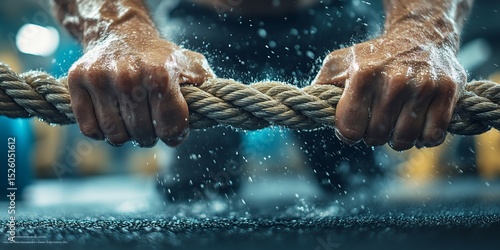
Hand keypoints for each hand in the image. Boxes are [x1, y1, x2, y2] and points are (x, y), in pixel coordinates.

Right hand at [68, 29, 213, 146]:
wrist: (121, 33)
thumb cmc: (160, 57)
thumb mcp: (191, 65)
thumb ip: (206, 87)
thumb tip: (216, 108)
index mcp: (160, 75)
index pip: (170, 129)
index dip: (175, 135)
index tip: (174, 131)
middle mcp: (128, 77)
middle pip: (143, 135)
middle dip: (152, 135)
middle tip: (153, 124)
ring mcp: (99, 80)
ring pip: (115, 136)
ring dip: (127, 136)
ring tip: (133, 122)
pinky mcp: (76, 82)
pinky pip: (90, 129)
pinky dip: (101, 132)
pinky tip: (112, 119)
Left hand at [313, 29, 465, 150]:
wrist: (421, 36)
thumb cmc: (374, 56)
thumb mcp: (340, 63)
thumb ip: (321, 86)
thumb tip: (307, 108)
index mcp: (363, 75)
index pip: (350, 129)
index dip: (349, 134)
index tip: (353, 127)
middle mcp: (394, 80)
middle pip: (376, 138)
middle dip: (373, 135)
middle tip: (377, 120)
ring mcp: (424, 86)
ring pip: (405, 141)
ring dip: (398, 139)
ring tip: (396, 123)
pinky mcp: (448, 91)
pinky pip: (434, 136)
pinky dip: (424, 139)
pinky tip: (418, 126)